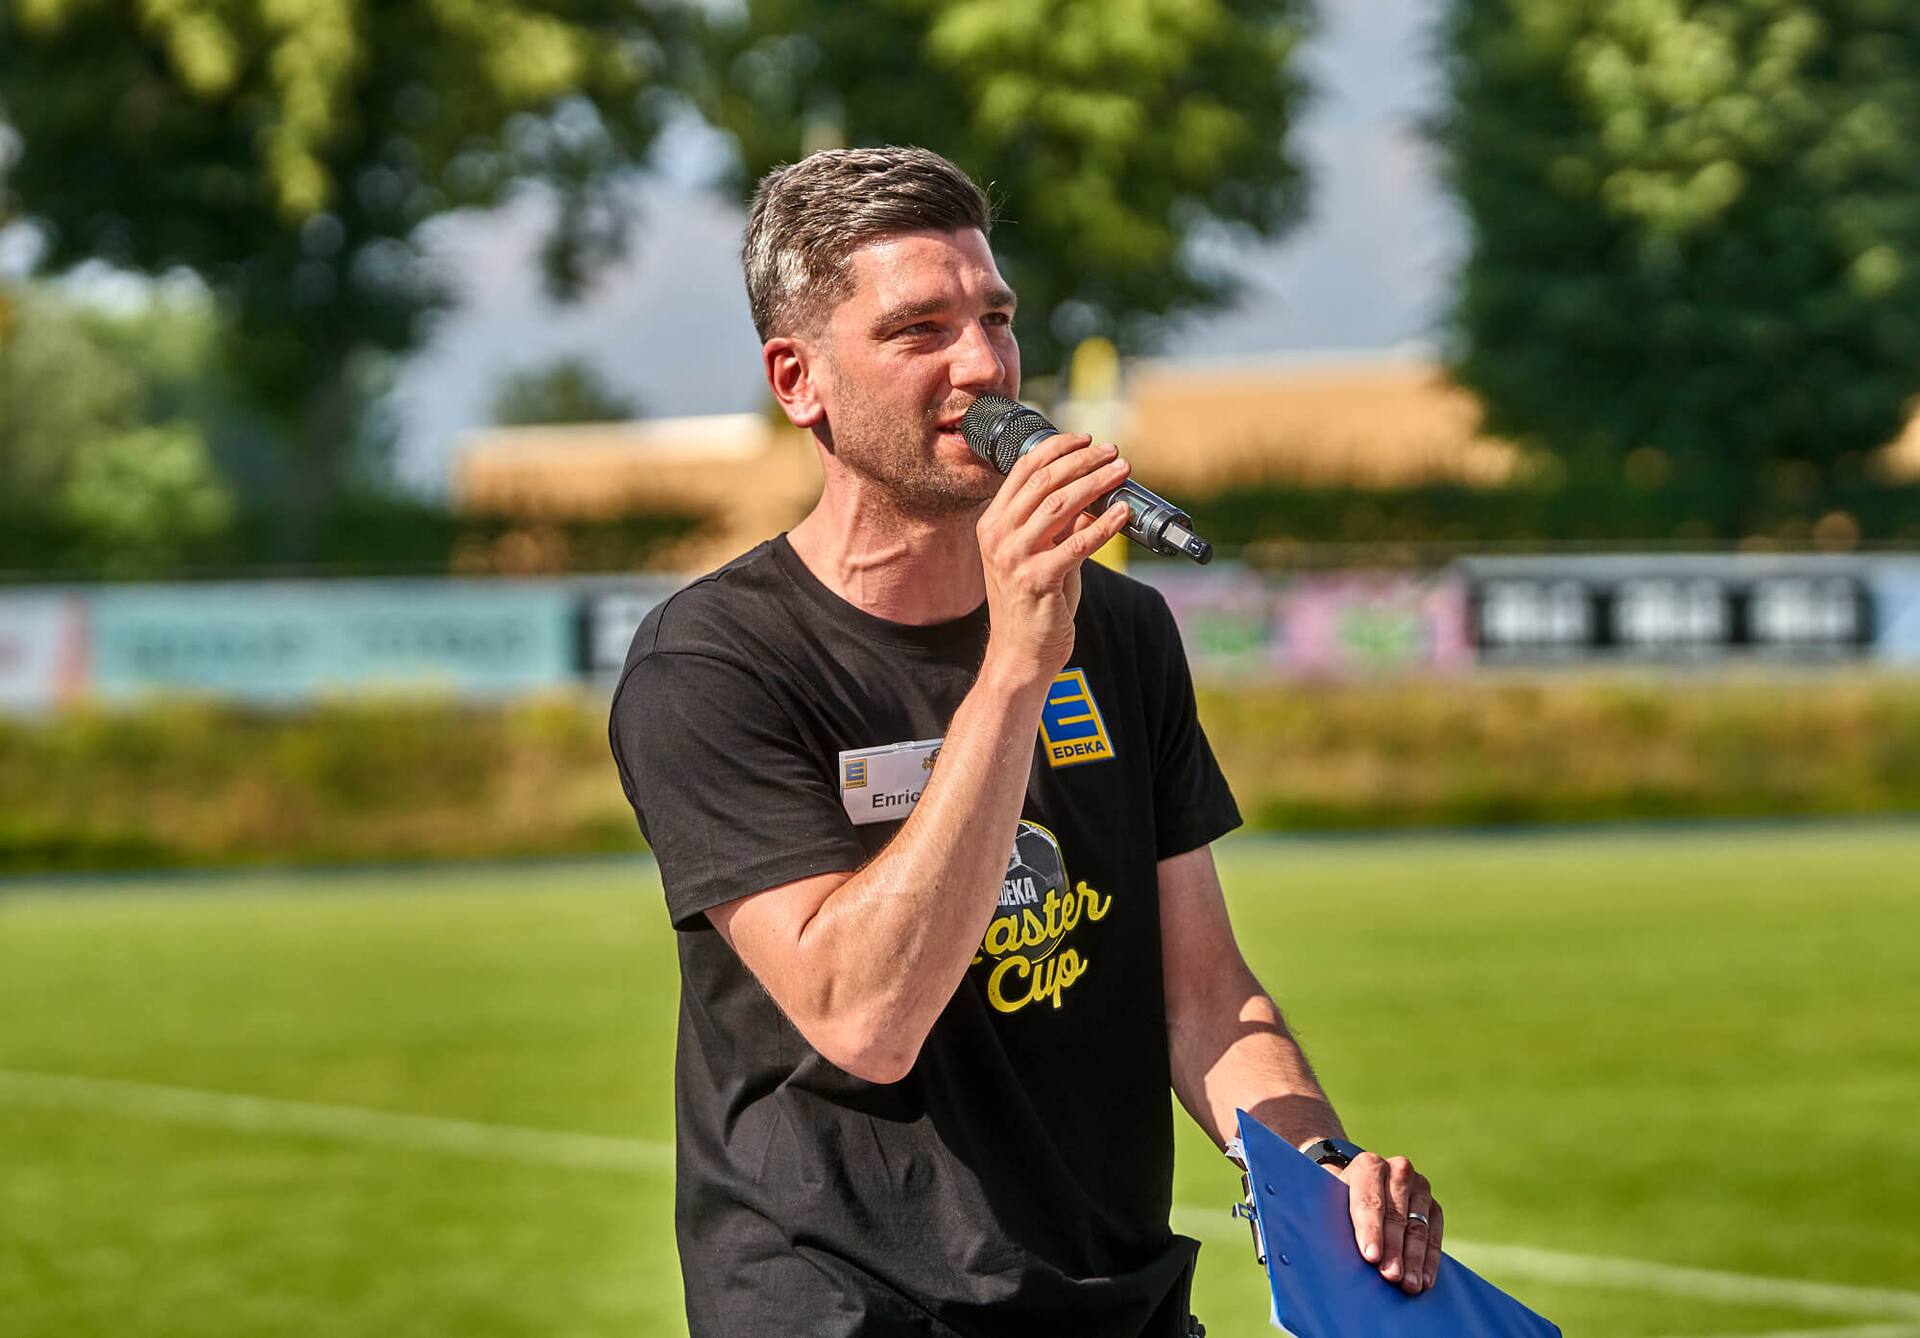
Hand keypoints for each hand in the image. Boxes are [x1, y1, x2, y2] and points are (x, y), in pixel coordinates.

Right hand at [974, 431, 1131, 683]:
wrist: (1020, 653)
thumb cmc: (1032, 603)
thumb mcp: (1037, 553)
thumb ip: (1057, 524)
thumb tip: (1091, 492)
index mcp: (993, 523)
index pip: (1024, 470)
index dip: (1058, 448)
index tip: (1087, 439)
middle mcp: (998, 536)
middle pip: (1044, 481)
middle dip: (1084, 461)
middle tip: (1113, 453)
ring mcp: (1015, 558)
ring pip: (1061, 505)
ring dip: (1097, 484)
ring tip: (1122, 473)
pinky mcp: (1038, 580)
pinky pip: (1077, 543)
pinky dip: (1104, 524)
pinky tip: (1123, 513)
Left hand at [1325, 1152, 1443, 1294]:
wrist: (1362, 1186)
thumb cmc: (1340, 1199)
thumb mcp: (1331, 1199)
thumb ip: (1328, 1216)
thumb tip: (1317, 1250)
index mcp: (1369, 1165)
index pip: (1369, 1200)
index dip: (1370, 1230)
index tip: (1370, 1256)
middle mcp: (1399, 1171)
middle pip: (1396, 1215)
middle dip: (1393, 1249)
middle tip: (1391, 1276)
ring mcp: (1420, 1187)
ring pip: (1418, 1227)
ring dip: (1414, 1259)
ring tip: (1410, 1285)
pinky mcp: (1434, 1206)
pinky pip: (1435, 1236)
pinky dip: (1430, 1260)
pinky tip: (1425, 1280)